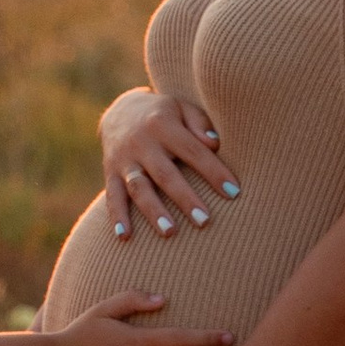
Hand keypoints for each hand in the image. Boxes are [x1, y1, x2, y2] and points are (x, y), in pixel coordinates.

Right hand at [100, 88, 236, 245]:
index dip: (213, 172)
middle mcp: (141, 143)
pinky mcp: (110, 173)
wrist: (119, 111)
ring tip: (170, 232)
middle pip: (165, 174)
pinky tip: (126, 237)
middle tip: (204, 221)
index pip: (192, 150)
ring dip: (153, 211)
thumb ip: (199, 123)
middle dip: (184, 198)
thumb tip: (214, 143)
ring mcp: (124, 160)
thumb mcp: (182, 108)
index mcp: (163, 125)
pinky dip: (118, 217)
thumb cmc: (165, 115)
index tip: (234, 192)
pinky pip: (113, 196)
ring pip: (139, 188)